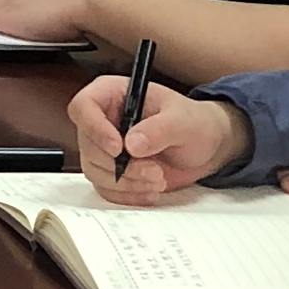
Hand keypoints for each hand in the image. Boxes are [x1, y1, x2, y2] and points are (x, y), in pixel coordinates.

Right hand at [72, 79, 246, 203]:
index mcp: (112, 94)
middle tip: (153, 170)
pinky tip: (151, 189)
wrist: (205, 146)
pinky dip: (128, 194)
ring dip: (127, 182)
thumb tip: (132, 144)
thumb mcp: (184, 120)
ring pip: (95, 170)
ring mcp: (104, 147)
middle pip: (88, 145)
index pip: (83, 106)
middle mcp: (102, 120)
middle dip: (120, 165)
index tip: (119, 148)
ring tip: (158, 179)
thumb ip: (160, 129)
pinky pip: (106, 188)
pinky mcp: (110, 171)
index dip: (94, 128)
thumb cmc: (194, 123)